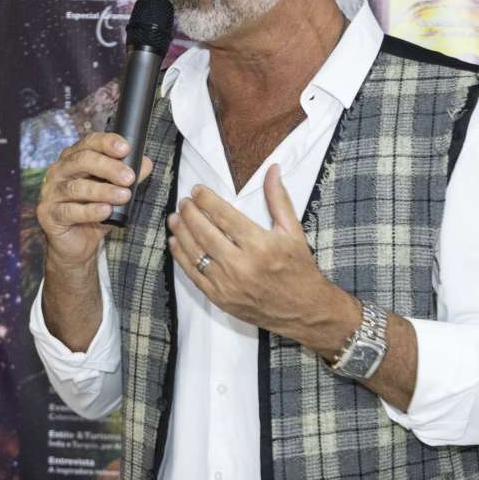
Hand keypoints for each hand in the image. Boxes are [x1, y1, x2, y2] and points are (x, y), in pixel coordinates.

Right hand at [37, 131, 153, 270]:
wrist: (76, 244)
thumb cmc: (94, 212)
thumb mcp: (115, 193)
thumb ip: (128, 178)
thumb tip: (146, 163)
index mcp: (74, 159)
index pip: (88, 143)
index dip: (106, 142)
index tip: (126, 148)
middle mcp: (59, 171)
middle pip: (81, 161)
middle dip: (108, 167)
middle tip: (129, 178)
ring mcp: (50, 192)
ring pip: (75, 187)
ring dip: (103, 191)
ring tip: (124, 196)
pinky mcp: (48, 214)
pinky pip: (69, 210)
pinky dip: (89, 211)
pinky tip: (106, 211)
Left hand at [166, 163, 348, 344]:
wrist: (303, 309)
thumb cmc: (298, 268)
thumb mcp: (293, 231)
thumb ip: (278, 199)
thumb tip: (272, 169)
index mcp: (260, 245)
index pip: (225, 216)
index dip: (207, 200)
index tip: (197, 190)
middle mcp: (242, 265)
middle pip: (205, 233)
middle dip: (190, 213)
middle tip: (184, 202)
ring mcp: (228, 284)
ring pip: (195, 253)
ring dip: (181, 233)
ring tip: (174, 217)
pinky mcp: (220, 298)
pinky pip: (194, 275)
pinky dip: (181, 257)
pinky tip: (175, 243)